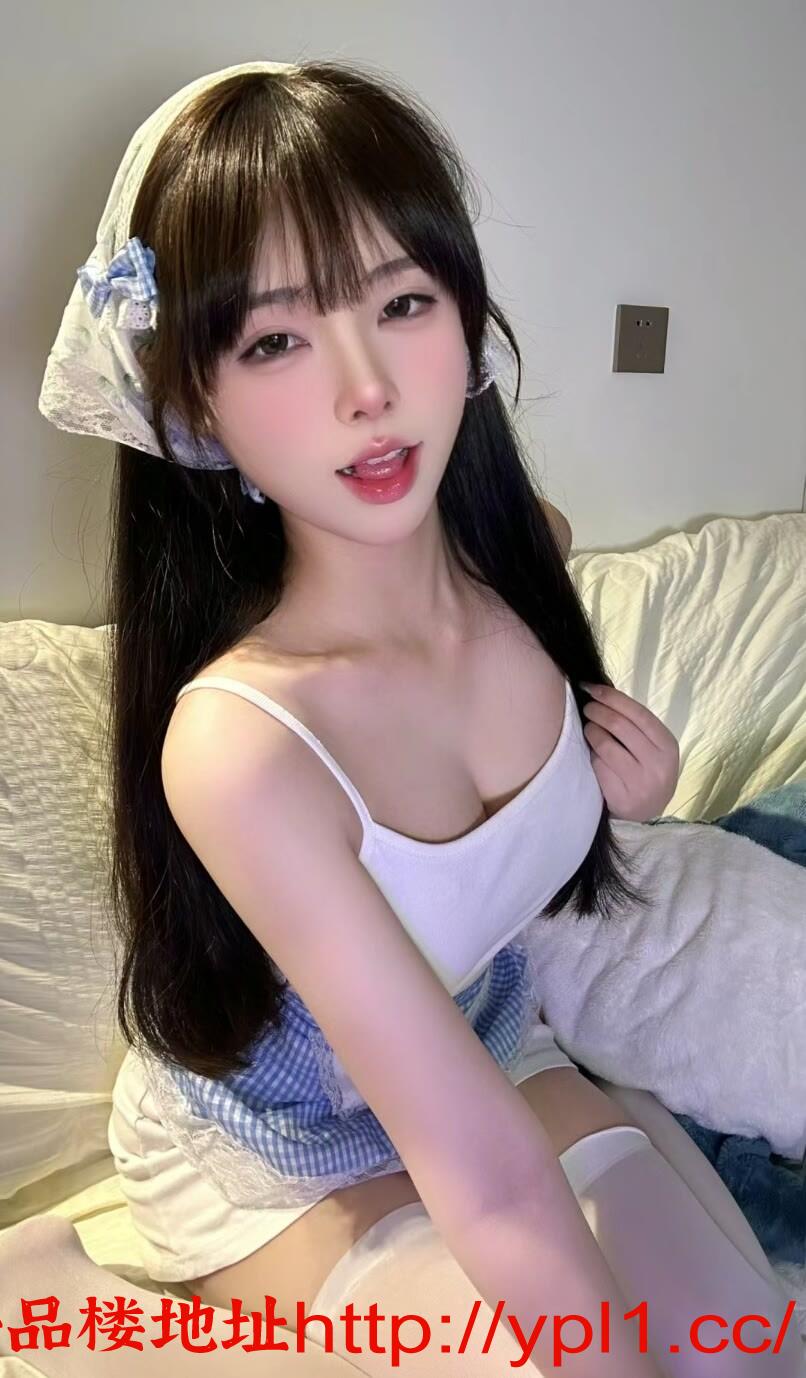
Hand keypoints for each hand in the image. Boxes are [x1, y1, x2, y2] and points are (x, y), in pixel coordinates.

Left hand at [579, 681, 679, 821]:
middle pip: (619, 726)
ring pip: (605, 746)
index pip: (637, 713)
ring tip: (589, 729)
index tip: (592, 688)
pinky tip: (592, 754)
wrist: (649, 811)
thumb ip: (634, 723)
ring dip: (591, 732)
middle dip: (598, 711)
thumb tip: (602, 691)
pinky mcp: (622, 798)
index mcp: (667, 745)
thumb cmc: (646, 769)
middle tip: (587, 707)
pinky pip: (598, 767)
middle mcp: (657, 763)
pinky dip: (591, 756)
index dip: (612, 697)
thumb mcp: (652, 746)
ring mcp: (640, 782)